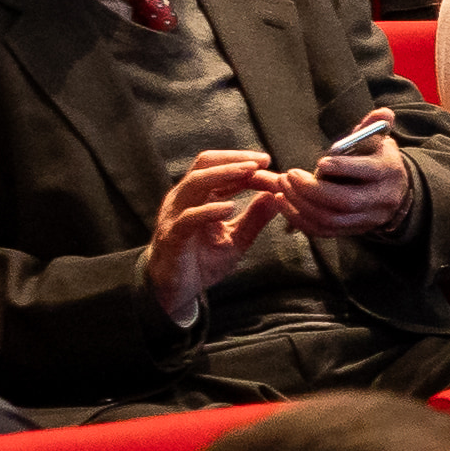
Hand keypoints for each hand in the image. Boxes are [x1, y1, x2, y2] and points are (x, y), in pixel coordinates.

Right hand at [144, 149, 285, 313]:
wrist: (177, 290)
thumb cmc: (202, 261)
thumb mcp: (237, 239)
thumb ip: (255, 219)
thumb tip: (277, 196)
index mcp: (199, 196)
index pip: (219, 168)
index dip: (244, 163)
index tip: (268, 162)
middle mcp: (184, 199)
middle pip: (205, 165)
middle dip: (234, 160)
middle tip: (261, 161)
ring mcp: (175, 215)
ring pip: (194, 184)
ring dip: (223, 175)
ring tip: (249, 173)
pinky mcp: (172, 236)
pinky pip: (188, 218)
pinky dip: (209, 210)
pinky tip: (230, 208)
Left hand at [270, 122, 413, 237]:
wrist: (394, 190)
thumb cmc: (377, 159)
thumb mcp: (380, 140)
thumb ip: (376, 124)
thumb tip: (383, 113)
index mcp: (389, 172)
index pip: (367, 172)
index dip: (342, 168)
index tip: (319, 162)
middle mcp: (381, 200)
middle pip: (344, 201)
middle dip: (312, 189)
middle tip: (289, 175)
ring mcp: (367, 220)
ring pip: (330, 219)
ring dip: (300, 204)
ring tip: (281, 187)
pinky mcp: (352, 231)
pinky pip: (322, 232)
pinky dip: (299, 219)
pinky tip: (283, 203)